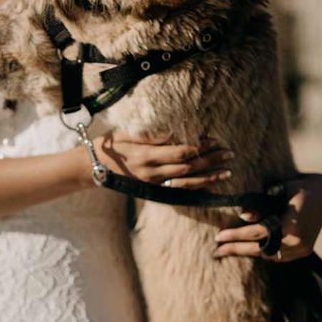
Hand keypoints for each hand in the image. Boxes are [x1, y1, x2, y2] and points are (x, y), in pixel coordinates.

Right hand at [85, 131, 233, 189]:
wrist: (92, 169)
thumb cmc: (108, 146)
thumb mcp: (127, 135)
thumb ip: (151, 136)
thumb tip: (174, 133)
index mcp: (147, 157)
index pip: (180, 152)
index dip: (200, 147)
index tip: (214, 140)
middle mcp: (153, 173)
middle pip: (188, 167)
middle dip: (211, 161)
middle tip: (229, 154)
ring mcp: (154, 183)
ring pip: (187, 181)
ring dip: (208, 177)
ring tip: (227, 172)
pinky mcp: (154, 188)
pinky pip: (178, 188)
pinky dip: (196, 186)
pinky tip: (208, 182)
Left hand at [213, 172, 321, 261]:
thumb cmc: (298, 187)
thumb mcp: (281, 189)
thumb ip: (263, 203)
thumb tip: (243, 215)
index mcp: (292, 225)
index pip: (258, 233)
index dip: (236, 235)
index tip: (218, 236)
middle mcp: (298, 242)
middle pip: (260, 249)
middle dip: (237, 249)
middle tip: (216, 250)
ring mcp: (302, 249)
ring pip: (268, 256)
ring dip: (247, 253)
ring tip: (227, 251)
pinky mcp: (303, 252)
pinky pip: (277, 257)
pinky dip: (262, 254)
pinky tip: (246, 250)